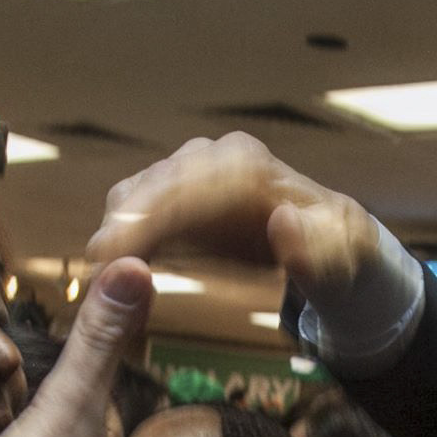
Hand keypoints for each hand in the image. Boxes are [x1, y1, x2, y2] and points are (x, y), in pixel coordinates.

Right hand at [88, 134, 381, 305]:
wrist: (326, 247)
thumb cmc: (336, 253)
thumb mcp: (339, 257)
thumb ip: (315, 248)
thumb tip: (282, 224)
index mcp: (250, 165)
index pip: (193, 181)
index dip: (153, 212)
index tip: (119, 248)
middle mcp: (213, 158)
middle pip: (154, 184)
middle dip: (124, 225)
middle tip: (97, 270)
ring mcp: (188, 173)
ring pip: (135, 194)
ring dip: (114, 234)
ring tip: (100, 278)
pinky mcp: (172, 196)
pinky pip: (132, 211)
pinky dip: (117, 241)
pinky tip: (110, 275)